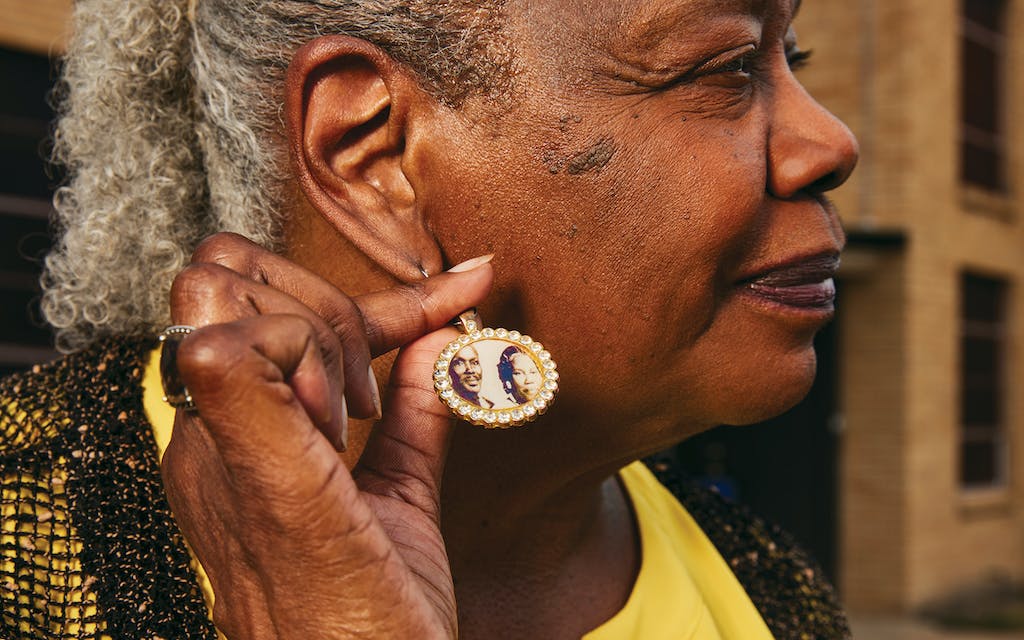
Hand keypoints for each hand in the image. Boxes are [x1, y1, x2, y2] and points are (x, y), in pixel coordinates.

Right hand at [160, 233, 492, 638]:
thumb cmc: (378, 610)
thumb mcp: (400, 492)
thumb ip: (413, 413)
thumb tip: (437, 335)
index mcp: (232, 438)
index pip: (253, 300)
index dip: (353, 293)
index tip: (448, 301)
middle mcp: (207, 436)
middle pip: (225, 273)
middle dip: (326, 302)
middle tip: (370, 394)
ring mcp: (219, 451)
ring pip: (221, 291)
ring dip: (316, 328)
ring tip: (357, 415)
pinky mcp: (253, 471)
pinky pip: (231, 349)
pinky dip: (307, 352)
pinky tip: (346, 418)